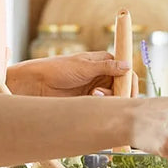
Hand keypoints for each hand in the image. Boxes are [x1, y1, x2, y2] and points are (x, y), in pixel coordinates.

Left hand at [7, 52, 138, 97]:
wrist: (37, 83)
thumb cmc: (58, 69)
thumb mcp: (84, 66)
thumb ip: (107, 67)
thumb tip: (127, 65)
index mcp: (104, 62)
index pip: (126, 72)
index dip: (130, 82)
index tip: (129, 92)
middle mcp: (102, 75)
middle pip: (122, 87)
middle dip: (120, 93)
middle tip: (115, 98)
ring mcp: (96, 88)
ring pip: (113, 98)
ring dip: (109, 99)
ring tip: (95, 95)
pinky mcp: (88, 101)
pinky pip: (102, 106)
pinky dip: (101, 105)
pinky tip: (92, 100)